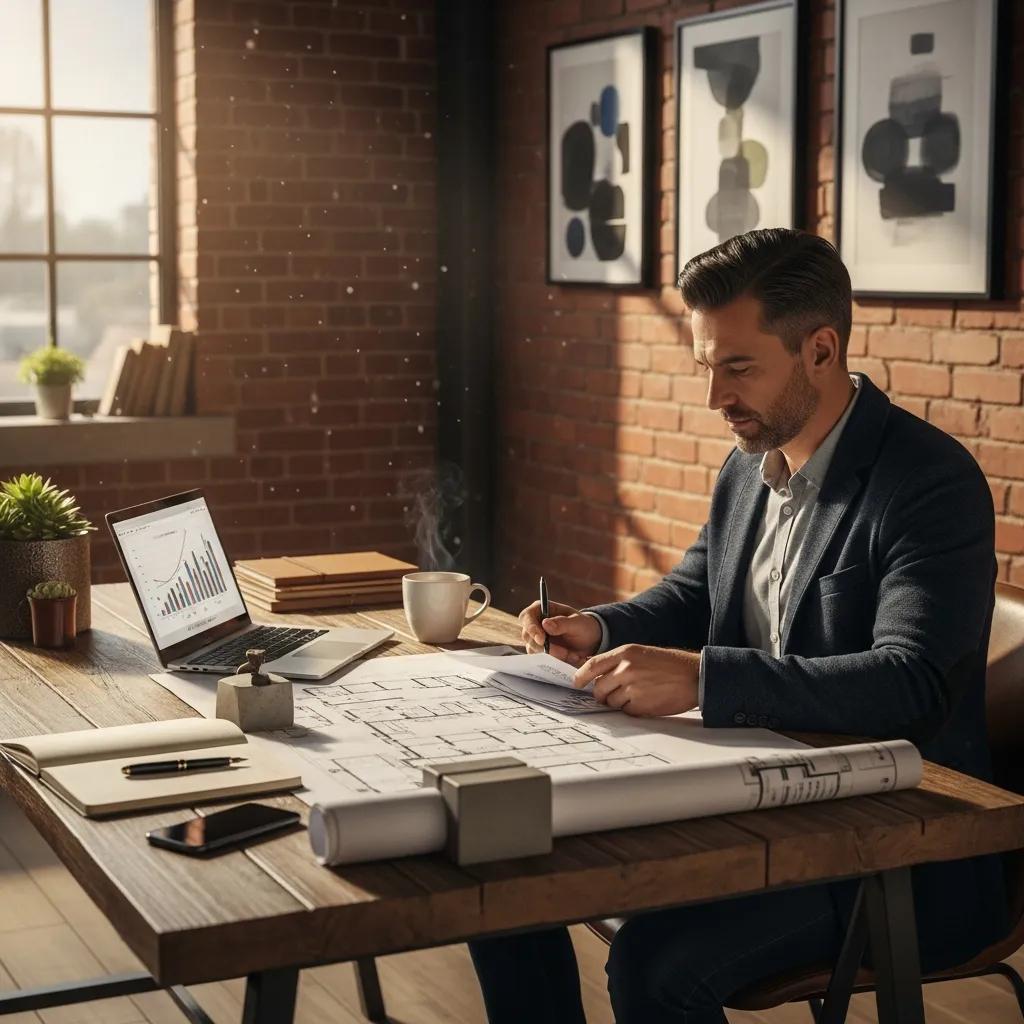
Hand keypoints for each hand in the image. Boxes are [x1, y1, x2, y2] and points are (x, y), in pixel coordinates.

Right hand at [519, 600, 601, 666]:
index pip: (527, 617)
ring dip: (552, 655)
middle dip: (545, 647)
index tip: (542, 640)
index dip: (531, 628)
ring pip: (533, 649)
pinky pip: (539, 659)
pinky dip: (554, 661)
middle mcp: (534, 623)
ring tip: (571, 654)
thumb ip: (562, 623)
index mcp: (540, 609)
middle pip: (528, 636)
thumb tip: (545, 623)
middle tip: (564, 653)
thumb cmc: (583, 626)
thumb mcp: (577, 623)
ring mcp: (535, 639)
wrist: (590, 641)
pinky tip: (567, 657)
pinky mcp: (539, 652)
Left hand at [573, 644, 699, 716]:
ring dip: (618, 702)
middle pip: (598, 687)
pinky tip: (645, 701)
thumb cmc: (669, 664)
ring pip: (611, 701)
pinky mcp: (641, 705)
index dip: (581, 675)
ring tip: (636, 695)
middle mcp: (626, 669)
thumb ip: (619, 662)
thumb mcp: (641, 653)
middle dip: (602, 694)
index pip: (593, 664)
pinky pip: (625, 711)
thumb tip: (598, 676)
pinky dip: (631, 709)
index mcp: (625, 653)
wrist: (694, 676)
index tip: (576, 682)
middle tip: (610, 695)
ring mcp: (633, 688)